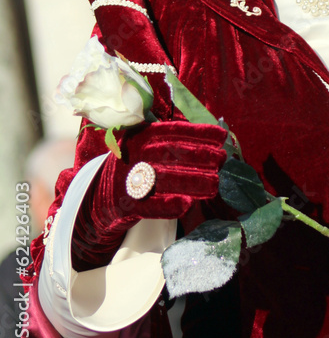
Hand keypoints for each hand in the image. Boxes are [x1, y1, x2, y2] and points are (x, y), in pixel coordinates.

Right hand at [73, 121, 226, 267]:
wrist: (96, 200)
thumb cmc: (132, 170)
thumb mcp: (145, 148)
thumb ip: (171, 141)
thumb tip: (211, 137)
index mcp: (141, 136)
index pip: (173, 131)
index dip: (198, 133)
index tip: (221, 136)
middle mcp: (134, 155)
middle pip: (171, 154)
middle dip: (200, 156)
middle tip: (222, 160)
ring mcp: (128, 180)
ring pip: (164, 179)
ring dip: (192, 181)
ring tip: (215, 184)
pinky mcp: (124, 205)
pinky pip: (149, 205)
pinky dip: (168, 205)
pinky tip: (187, 205)